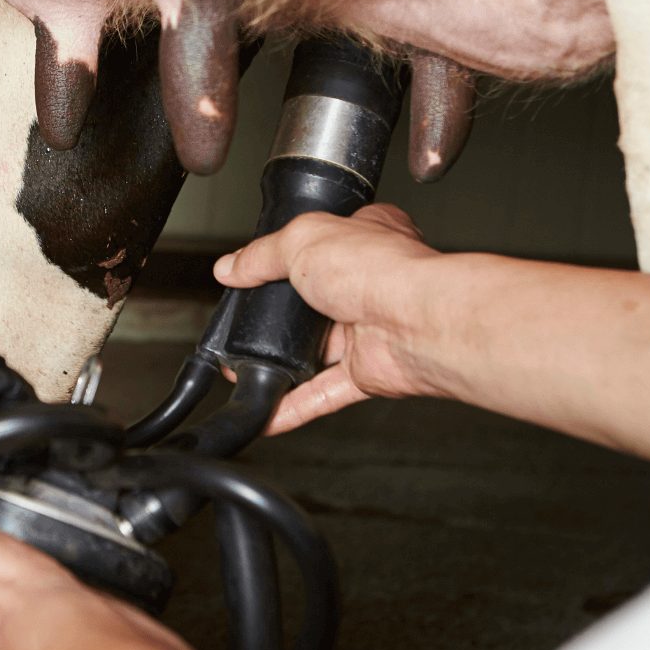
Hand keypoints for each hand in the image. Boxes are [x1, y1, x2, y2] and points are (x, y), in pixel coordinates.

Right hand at [213, 204, 442, 432]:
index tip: (255, 268)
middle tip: (245, 323)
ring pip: (316, 352)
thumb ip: (261, 255)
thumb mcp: (302, 240)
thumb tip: (231, 267)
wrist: (418, 322)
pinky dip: (294, 406)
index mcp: (361, 238)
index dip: (288, 253)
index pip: (317, 243)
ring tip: (242, 368)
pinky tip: (268, 410)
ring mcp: (367, 329)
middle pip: (313, 301)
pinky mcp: (367, 371)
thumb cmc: (381, 270)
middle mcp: (367, 283)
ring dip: (281, 364)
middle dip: (280, 316)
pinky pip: (324, 393)